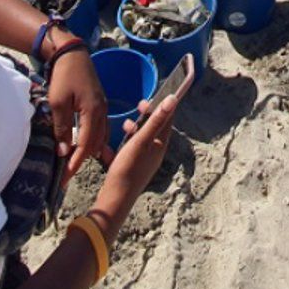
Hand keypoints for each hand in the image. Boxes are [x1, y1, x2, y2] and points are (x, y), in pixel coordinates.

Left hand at [46, 46, 107, 178]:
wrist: (72, 54)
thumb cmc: (64, 76)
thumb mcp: (58, 103)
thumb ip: (62, 128)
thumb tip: (64, 151)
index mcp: (93, 112)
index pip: (86, 145)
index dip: (76, 162)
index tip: (65, 177)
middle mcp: (102, 112)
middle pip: (95, 144)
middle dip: (81, 160)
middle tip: (67, 175)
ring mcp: (103, 107)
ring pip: (100, 136)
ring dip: (89, 151)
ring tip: (75, 163)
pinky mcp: (100, 103)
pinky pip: (101, 128)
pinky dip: (94, 140)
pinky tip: (86, 145)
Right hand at [94, 63, 192, 217]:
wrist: (116, 197)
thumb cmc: (128, 168)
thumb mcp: (141, 141)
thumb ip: (156, 120)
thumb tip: (173, 99)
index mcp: (160, 145)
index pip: (168, 120)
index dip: (165, 105)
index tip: (161, 91)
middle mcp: (156, 152)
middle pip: (155, 128)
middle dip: (149, 115)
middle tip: (141, 104)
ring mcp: (145, 160)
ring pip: (143, 137)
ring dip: (137, 127)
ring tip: (127, 123)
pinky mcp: (134, 166)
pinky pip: (133, 147)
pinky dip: (128, 141)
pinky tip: (117, 141)